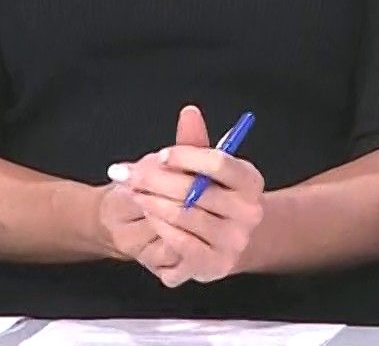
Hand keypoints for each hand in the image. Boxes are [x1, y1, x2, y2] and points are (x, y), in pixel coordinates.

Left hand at [110, 105, 265, 287]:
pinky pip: (182, 243)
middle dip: (156, 179)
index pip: (219, 163)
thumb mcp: (201, 167)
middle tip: (129, 174)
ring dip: (153, 203)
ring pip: (185, 216)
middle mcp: (250, 212)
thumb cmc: (205, 196)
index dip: (186, 156)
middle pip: (196, 189)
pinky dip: (161, 227)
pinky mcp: (216, 265)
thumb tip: (189, 112)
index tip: (162, 155)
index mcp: (250, 181)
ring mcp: (235, 242)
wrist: (218, 241)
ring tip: (136, 194)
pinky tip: (151, 217)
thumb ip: (193, 142)